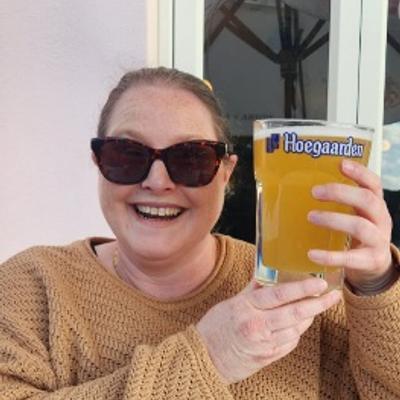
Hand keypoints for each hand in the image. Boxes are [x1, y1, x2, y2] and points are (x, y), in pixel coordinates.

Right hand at [196, 278, 340, 383]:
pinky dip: (297, 331)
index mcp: (247, 308)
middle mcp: (257, 325)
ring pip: (296, 329)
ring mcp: (264, 344)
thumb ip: (252, 289)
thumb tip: (266, 272)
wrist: (206, 356)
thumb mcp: (232, 302)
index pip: (279, 295)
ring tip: (317, 306)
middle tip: (333, 295)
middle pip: (294, 313)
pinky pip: (290, 343)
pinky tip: (299, 323)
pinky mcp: (268, 357)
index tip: (319, 283)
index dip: (301, 288)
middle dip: (317, 303)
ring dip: (309, 317)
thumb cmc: (216, 326)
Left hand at [308, 159, 392, 287]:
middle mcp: (382, 220)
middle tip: (314, 192)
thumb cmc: (356, 232)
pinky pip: (350, 258)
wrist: (373, 265)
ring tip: (310, 216)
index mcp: (376, 205)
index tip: (341, 164)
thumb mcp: (354, 213)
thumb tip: (300, 184)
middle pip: (367, 200)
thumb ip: (340, 200)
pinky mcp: (371, 260)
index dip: (360, 173)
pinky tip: (312, 254)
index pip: (373, 184)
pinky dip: (329, 256)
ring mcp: (379, 241)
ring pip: (360, 226)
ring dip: (333, 219)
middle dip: (340, 193)